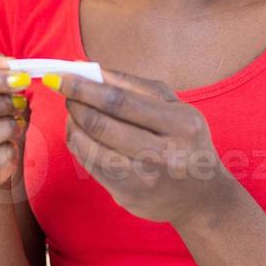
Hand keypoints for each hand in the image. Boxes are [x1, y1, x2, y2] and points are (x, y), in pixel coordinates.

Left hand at [48, 68, 238, 225]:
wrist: (202, 196)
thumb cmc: (185, 141)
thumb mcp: (174, 106)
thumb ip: (134, 85)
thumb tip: (87, 69)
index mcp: (180, 124)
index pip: (120, 101)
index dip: (84, 87)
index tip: (62, 75)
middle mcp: (162, 154)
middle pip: (100, 123)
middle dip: (75, 102)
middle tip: (65, 90)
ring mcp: (143, 178)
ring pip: (89, 146)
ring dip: (73, 123)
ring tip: (74, 111)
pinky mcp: (127, 195)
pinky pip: (90, 164)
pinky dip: (79, 144)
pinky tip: (81, 132)